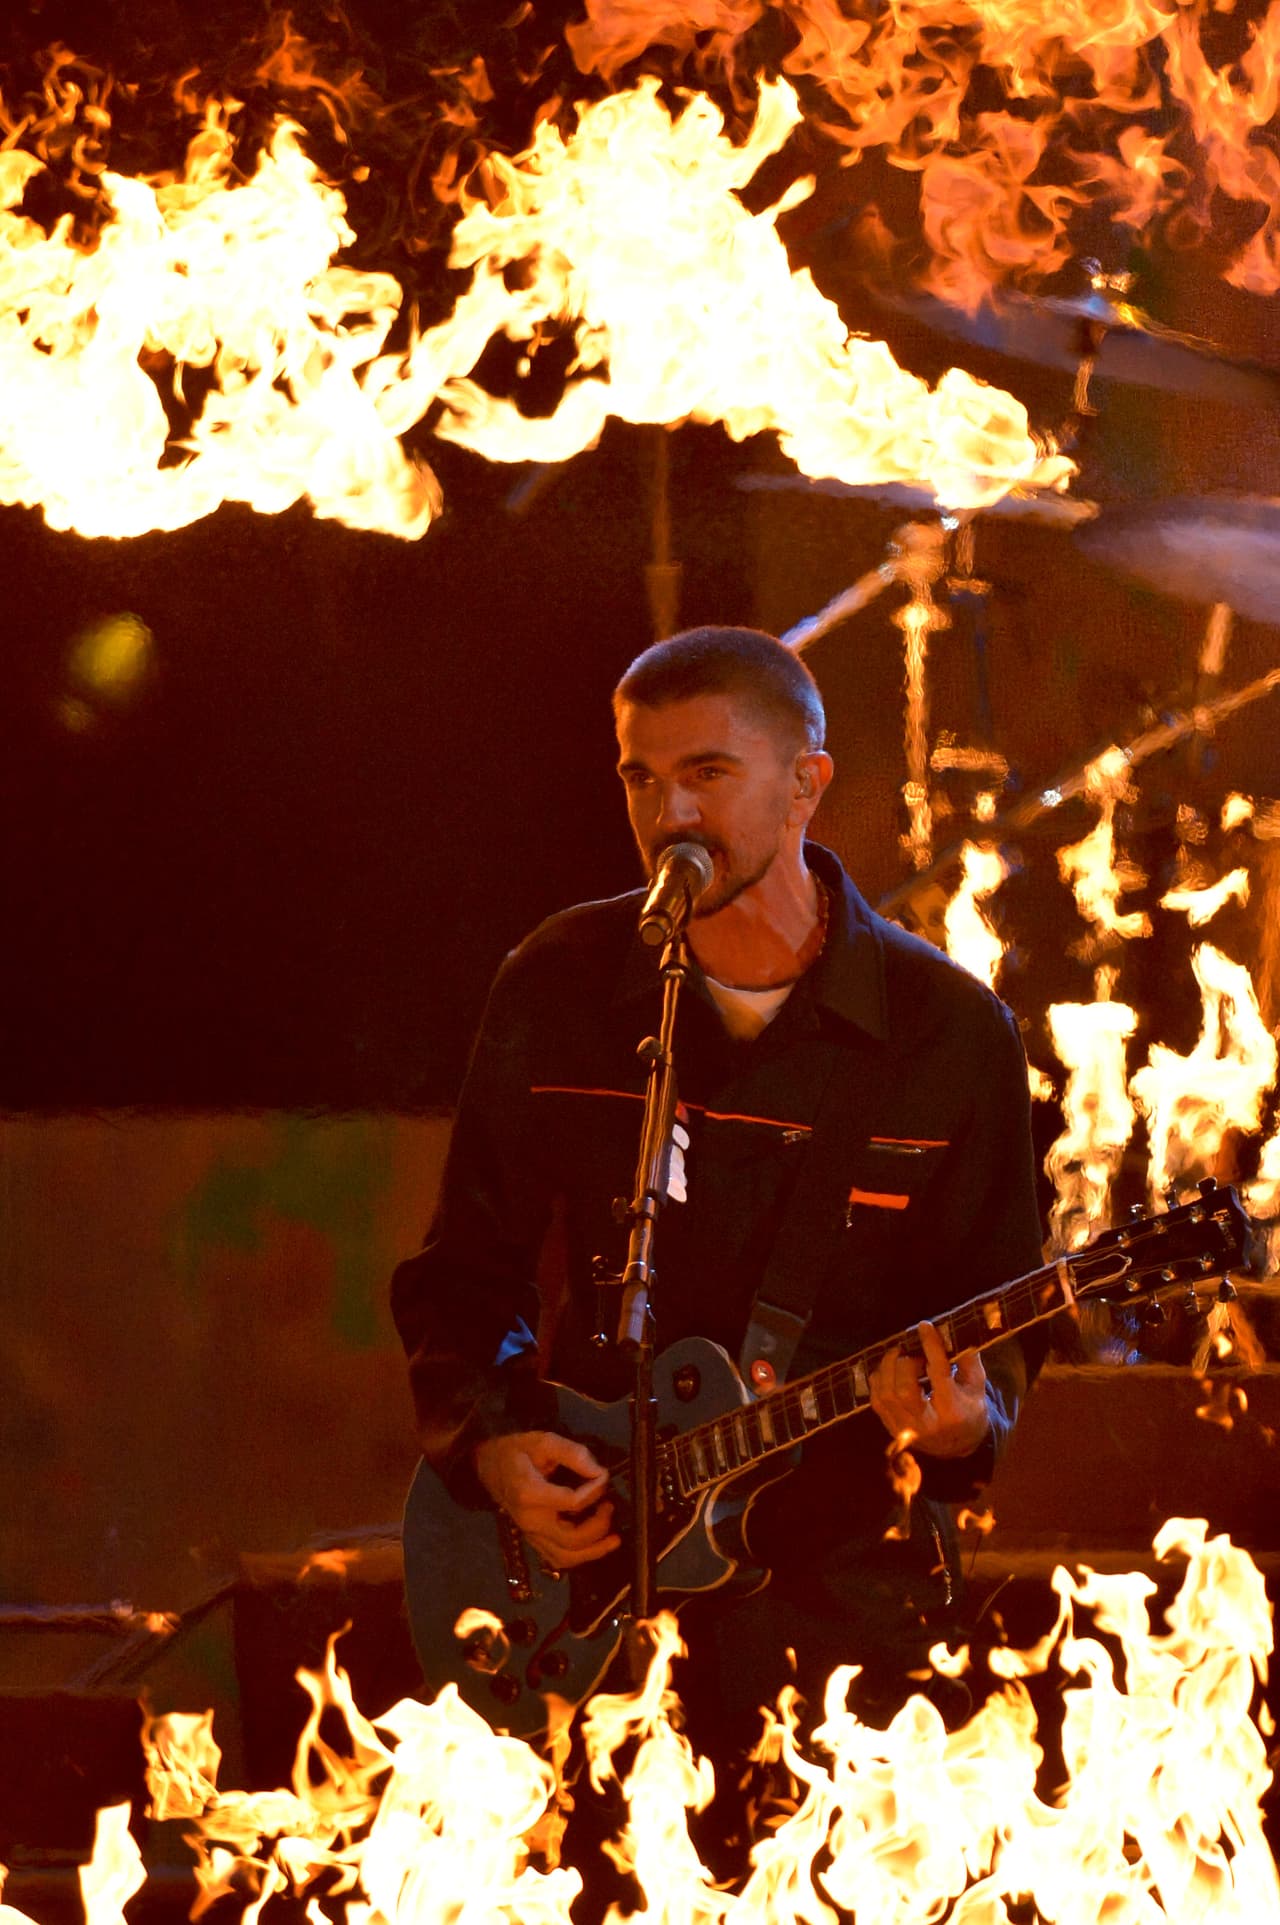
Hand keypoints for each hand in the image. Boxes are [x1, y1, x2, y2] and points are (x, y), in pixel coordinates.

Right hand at [474, 1430, 620, 1568]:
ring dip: (594, 1551)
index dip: (595, 1490)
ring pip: (566, 1557)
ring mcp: (530, 1534)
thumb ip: (573, 1454)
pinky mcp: (533, 1540)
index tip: (604, 1476)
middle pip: (571, 1539)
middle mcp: (530, 1521)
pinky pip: (558, 1559)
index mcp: (530, 1494)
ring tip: (613, 1537)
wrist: (489, 1466)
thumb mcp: (543, 1441)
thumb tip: (599, 1472)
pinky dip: (581, 1557)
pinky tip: (597, 1546)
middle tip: (609, 1506)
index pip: (572, 1502)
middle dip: (599, 1526)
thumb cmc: (517, 1451)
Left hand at [869, 1321, 990, 1458]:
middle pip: (905, 1389)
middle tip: (913, 1352)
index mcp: (953, 1411)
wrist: (956, 1446)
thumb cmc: (968, 1410)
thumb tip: (952, 1331)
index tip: (924, 1326)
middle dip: (906, 1362)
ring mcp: (906, 1429)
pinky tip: (890, 1369)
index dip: (930, 1346)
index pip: (938, 1374)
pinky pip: (876, 1399)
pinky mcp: (891, 1427)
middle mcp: (927, 1424)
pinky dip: (879, 1378)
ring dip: (889, 1367)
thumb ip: (968, 1360)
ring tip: (900, 1356)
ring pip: (886, 1394)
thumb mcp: (977, 1387)